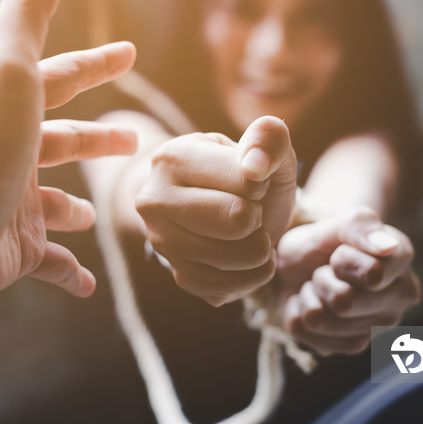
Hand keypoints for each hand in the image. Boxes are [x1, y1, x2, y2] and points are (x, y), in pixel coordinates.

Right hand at [136, 116, 296, 305]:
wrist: (225, 208)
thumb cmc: (245, 174)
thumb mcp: (262, 146)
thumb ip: (268, 137)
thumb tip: (255, 167)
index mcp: (171, 158)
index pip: (246, 182)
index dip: (262, 184)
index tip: (248, 182)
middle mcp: (155, 202)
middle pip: (239, 220)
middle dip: (260, 216)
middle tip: (250, 209)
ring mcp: (163, 244)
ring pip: (243, 257)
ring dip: (262, 246)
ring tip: (250, 231)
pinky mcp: (181, 276)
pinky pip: (237, 286)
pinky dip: (254, 273)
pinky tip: (244, 254)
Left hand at [276, 207, 419, 355]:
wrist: (300, 260)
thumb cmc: (324, 241)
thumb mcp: (336, 223)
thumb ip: (360, 226)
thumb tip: (386, 247)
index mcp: (402, 260)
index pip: (372, 275)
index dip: (342, 260)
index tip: (339, 252)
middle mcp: (400, 298)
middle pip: (344, 302)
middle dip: (322, 279)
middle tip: (326, 269)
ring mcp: (377, 326)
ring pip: (321, 319)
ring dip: (309, 295)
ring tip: (320, 284)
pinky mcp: (350, 344)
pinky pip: (305, 331)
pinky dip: (299, 312)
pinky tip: (314, 301)